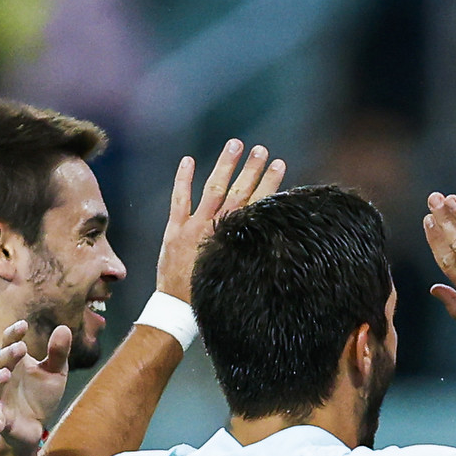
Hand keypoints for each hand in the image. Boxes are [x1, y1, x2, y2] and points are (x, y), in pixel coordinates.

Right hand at [0, 320, 71, 448]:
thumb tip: (64, 328)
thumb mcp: (55, 372)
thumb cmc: (41, 395)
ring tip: (6, 374)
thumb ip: (58, 353)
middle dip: (7, 355)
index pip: (9, 343)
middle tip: (20, 348)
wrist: (37, 426)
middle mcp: (1, 377)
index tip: (24, 325)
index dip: (13, 334)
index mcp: (13, 362)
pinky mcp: (0, 419)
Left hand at [154, 138, 284, 302]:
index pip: (256, 205)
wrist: (179, 311)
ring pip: (213, 190)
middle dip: (251, 170)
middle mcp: (216, 229)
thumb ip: (247, 254)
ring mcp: (194, 228)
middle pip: (238, 193)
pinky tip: (189, 160)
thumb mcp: (235, 276)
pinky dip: (183, 180)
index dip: (269, 184)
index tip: (280, 164)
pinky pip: (179, 200)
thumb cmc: (210, 297)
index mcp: (233, 240)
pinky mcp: (175, 231)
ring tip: (236, 144)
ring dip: (225, 166)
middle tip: (262, 150)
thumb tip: (268, 238)